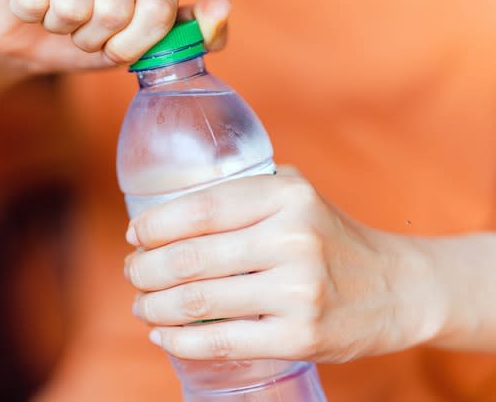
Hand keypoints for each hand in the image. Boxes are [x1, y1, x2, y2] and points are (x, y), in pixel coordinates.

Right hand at [0, 0, 229, 73]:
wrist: (24, 24)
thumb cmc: (92, 27)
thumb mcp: (144, 36)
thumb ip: (189, 29)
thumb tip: (220, 10)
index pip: (158, 9)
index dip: (135, 45)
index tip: (119, 50)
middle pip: (115, 11)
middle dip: (95, 39)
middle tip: (83, 28)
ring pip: (74, 8)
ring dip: (63, 27)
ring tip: (59, 12)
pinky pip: (34, 2)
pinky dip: (31, 14)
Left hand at [123, 167, 443, 362]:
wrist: (398, 288)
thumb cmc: (330, 237)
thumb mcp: (297, 194)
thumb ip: (243, 190)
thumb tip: (165, 210)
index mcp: (287, 196)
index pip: (200, 208)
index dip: (154, 225)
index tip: (135, 236)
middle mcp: (294, 239)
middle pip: (190, 257)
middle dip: (145, 269)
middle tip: (133, 274)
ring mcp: (299, 291)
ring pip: (198, 301)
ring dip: (154, 305)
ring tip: (143, 304)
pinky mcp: (301, 336)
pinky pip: (221, 341)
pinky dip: (180, 341)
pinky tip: (163, 335)